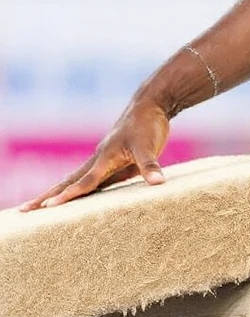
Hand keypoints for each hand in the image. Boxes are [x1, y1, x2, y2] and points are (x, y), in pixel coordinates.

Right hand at [19, 99, 170, 211]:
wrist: (149, 106)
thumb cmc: (148, 125)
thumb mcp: (151, 146)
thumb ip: (151, 166)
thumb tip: (158, 183)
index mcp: (105, 158)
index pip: (84, 182)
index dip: (68, 195)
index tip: (47, 207)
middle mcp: (98, 160)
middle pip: (68, 182)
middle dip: (47, 197)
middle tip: (24, 210)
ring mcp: (103, 161)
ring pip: (75, 180)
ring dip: (58, 192)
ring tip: (39, 207)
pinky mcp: (111, 162)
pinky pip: (90, 179)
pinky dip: (77, 189)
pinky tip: (71, 197)